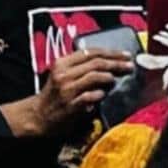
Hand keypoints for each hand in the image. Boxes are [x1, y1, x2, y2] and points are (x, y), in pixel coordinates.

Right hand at [3, 46, 131, 137]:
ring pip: (94, 76)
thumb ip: (79, 67)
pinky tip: (104, 94)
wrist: (38, 116)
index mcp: (62, 63)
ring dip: (110, 76)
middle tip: (130, 65)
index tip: (125, 55)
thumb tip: (106, 61)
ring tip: (117, 78)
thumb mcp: (62, 74)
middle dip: (116, 63)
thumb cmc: (53, 95)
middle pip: (96, 62)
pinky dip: (100, 94)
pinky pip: (91, 96)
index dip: (110, 52)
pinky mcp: (71, 105)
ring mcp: (67, 89)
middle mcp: (64, 74)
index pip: (90, 52)